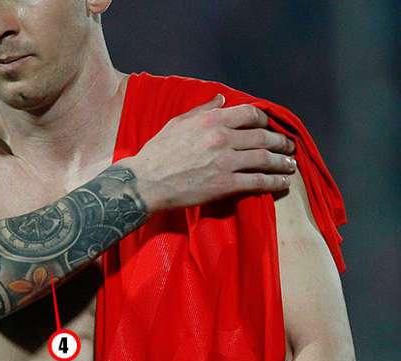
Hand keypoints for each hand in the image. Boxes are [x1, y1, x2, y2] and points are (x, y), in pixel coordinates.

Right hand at [121, 94, 296, 211]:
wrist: (146, 182)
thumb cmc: (158, 152)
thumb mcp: (177, 124)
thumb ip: (202, 110)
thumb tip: (222, 98)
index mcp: (211, 120)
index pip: (250, 114)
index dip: (265, 120)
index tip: (270, 126)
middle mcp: (222, 138)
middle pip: (263, 136)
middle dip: (280, 142)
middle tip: (289, 147)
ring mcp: (225, 162)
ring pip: (265, 158)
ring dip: (283, 161)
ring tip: (291, 165)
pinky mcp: (225, 184)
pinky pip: (258, 181)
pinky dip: (274, 181)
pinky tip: (283, 182)